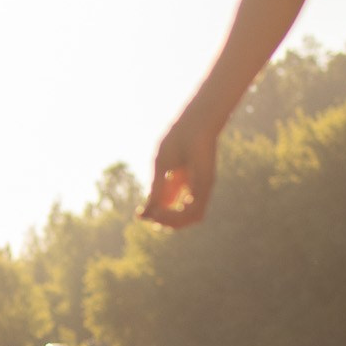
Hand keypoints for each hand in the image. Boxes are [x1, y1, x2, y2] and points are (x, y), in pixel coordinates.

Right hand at [141, 106, 222, 227]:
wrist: (194, 124)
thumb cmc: (177, 140)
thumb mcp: (160, 168)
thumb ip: (156, 190)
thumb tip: (145, 213)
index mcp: (181, 183)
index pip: (170, 207)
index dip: (157, 214)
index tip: (140, 214)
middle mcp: (193, 188)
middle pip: (181, 216)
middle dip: (164, 221)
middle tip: (149, 217)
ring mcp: (201, 188)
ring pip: (189, 218)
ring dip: (171, 221)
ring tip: (155, 215)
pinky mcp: (206, 186)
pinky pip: (194, 212)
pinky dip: (177, 216)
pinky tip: (162, 210)